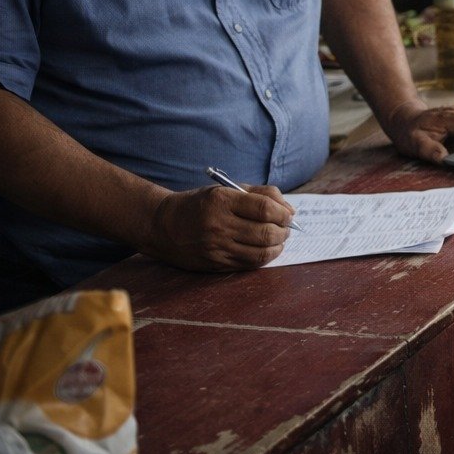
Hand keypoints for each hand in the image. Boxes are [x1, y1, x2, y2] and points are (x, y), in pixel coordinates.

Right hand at [143, 183, 295, 270]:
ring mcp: (216, 248)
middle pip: (266, 233)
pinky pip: (249, 264)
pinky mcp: (215, 264)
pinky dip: (264, 258)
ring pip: (261, 253)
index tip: (288, 214)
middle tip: (286, 228)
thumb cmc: (200, 204)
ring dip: (278, 246)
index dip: (283, 213)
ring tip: (279, 239)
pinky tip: (266, 250)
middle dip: (284, 231)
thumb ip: (261, 194)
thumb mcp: (227, 189)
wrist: (162, 226)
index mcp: (222, 201)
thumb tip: (290, 210)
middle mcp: (219, 225)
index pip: (265, 209)